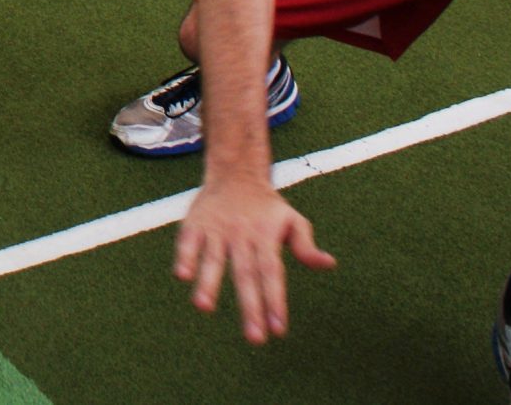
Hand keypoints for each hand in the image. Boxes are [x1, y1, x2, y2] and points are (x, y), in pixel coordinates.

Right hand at [173, 177, 334, 343]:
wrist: (235, 172)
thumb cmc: (267, 206)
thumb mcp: (292, 221)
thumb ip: (306, 245)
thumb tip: (329, 264)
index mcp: (265, 236)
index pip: (271, 272)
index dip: (275, 300)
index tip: (279, 329)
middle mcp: (241, 234)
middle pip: (246, 273)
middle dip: (250, 306)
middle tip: (255, 337)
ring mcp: (217, 228)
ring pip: (213, 258)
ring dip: (208, 282)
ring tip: (203, 306)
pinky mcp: (195, 223)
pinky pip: (189, 241)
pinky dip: (184, 256)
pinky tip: (182, 276)